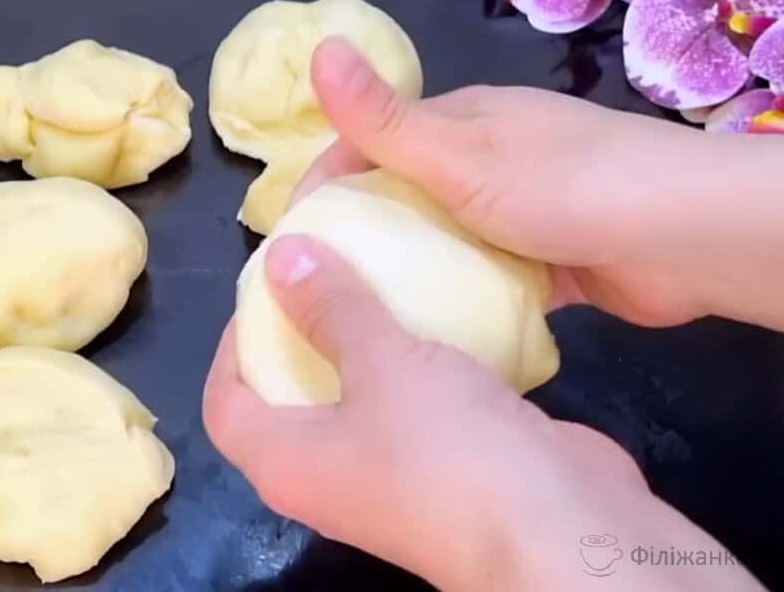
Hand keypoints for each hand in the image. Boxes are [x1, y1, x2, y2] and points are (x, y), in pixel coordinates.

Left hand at [204, 235, 763, 590]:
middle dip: (302, 335)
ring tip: (381, 279)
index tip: (265, 290)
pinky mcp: (447, 469)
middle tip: (327, 272)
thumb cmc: (444, 446)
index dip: (230, 346)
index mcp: (285, 462)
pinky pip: (416, 409)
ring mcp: (389, 479)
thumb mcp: (382, 362)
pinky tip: (440, 314)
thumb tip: (278, 253)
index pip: (224, 405)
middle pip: (289, 400)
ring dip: (368, 345)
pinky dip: (420, 365)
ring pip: (360, 401)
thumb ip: (330, 306)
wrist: (559, 529)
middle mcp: (327, 478)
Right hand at [296, 37, 740, 327]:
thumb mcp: (457, 155)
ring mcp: (521, 213)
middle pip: (406, 197)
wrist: (682, 238)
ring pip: (445, 244)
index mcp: (463, 122)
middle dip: (362, 238)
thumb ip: (385, 120)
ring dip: (411, 275)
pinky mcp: (549, 263)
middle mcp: (488, 161)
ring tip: (364, 324)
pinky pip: (486, 281)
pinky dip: (460, 302)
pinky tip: (431, 338)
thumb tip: (320, 49)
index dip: (325, 186)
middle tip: (321, 295)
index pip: (372, 144)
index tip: (293, 243)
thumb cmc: (561, 187)